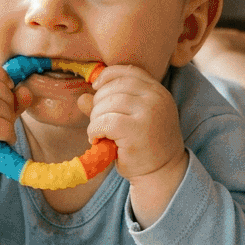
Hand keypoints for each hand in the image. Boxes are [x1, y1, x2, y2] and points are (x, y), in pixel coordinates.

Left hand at [80, 65, 186, 222]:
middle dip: (99, 102)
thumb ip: (109, 105)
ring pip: (107, 103)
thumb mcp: (130, 120)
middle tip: (99, 122)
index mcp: (157, 91)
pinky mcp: (136, 129)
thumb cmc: (144, 147)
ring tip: (99, 133)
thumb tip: (82, 98)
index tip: (96, 87)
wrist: (162, 173)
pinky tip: (97, 139)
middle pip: (114, 86)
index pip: (129, 71)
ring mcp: (148, 112)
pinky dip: (95, 130)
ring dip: (96, 118)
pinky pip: (105, 121)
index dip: (108, 76)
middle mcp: (156, 98)